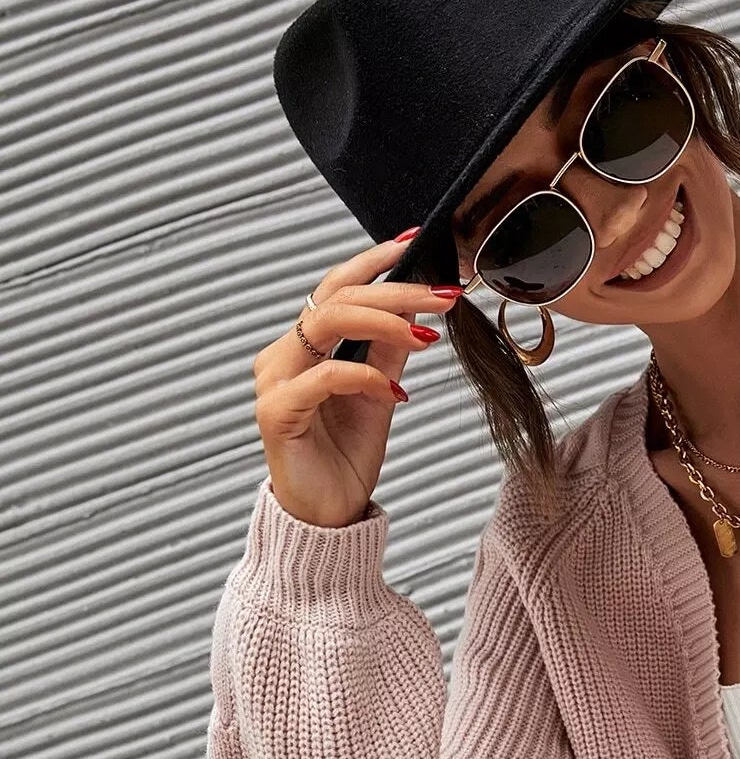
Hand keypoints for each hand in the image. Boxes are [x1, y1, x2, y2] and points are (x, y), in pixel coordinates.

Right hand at [251, 231, 462, 528]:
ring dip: (385, 323)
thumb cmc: (346, 456)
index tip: (413, 243)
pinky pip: (325, 378)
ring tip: (429, 336)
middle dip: (396, 291)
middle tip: (445, 296)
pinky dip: (365, 378)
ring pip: (327, 324)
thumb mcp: (381, 394)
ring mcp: (275, 381)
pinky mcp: (275, 412)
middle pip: (337, 297)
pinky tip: (396, 392)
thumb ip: (390, 352)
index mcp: (305, 346)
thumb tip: (418, 310)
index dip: (373, 262)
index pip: (336, 286)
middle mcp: (284, 355)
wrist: (329, 515)